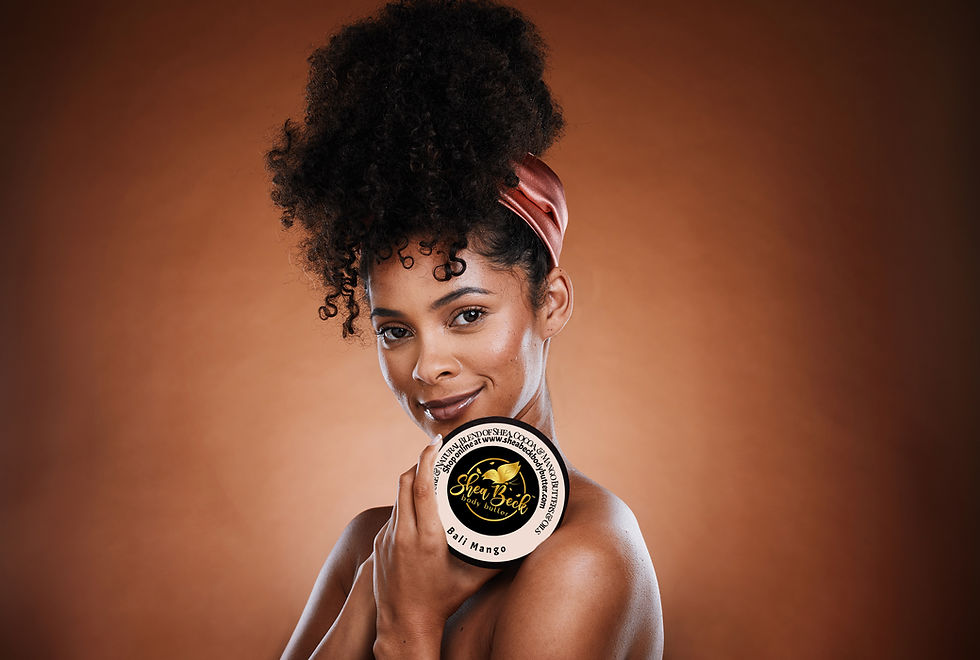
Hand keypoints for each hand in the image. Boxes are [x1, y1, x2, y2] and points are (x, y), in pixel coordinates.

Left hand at [372, 436, 499, 649]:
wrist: (404, 626)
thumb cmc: (443, 602)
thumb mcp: (475, 579)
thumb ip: (499, 558)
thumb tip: (527, 543)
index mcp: (428, 538)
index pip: (423, 486)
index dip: (427, 459)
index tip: (436, 442)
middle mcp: (404, 534)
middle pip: (406, 482)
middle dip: (420, 462)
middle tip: (436, 452)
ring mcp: (388, 539)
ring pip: (398, 497)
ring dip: (412, 482)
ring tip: (431, 476)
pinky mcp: (380, 545)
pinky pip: (393, 515)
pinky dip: (406, 504)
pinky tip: (419, 509)